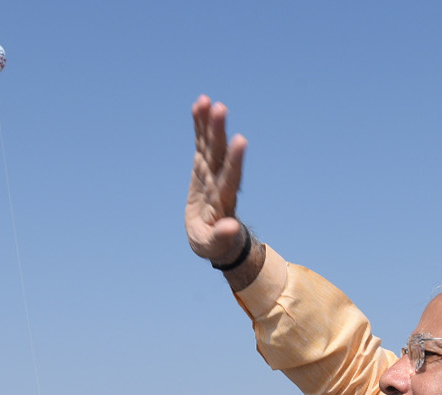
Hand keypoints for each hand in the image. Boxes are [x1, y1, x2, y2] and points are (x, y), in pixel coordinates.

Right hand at [187, 95, 246, 263]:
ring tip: (208, 101)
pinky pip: (201, 143)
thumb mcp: (214, 245)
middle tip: (221, 109)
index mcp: (223, 200)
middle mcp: (219, 181)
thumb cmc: (214, 244)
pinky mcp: (202, 167)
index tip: (240, 141)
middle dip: (219, 133)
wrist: (216, 236)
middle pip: (220, 155)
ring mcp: (211, 172)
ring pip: (211, 144)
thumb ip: (221, 236)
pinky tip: (200, 104)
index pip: (230, 177)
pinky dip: (200, 125)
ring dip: (210, 123)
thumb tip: (231, 228)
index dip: (235, 160)